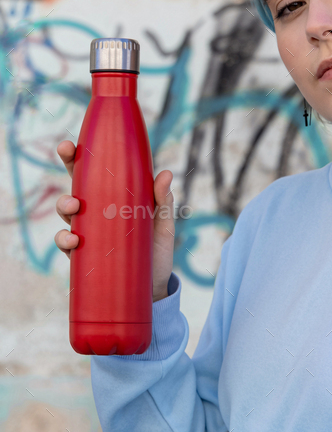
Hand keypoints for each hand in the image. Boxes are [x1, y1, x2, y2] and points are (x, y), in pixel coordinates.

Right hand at [54, 140, 174, 302]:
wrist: (153, 288)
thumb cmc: (155, 251)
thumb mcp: (162, 224)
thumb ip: (162, 200)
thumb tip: (166, 173)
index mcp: (112, 199)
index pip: (92, 173)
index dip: (78, 157)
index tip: (71, 144)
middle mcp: (96, 214)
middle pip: (75, 185)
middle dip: (67, 167)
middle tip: (67, 156)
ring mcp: (88, 234)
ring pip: (66, 214)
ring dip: (64, 205)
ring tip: (74, 207)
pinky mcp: (84, 257)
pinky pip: (66, 245)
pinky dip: (65, 240)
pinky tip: (73, 240)